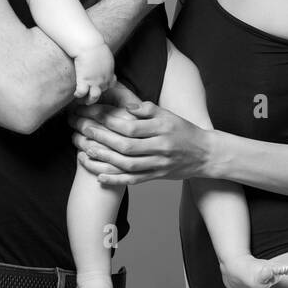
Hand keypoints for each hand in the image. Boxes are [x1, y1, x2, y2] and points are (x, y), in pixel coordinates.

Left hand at [67, 82, 214, 184]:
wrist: (205, 154)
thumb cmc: (183, 131)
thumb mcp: (169, 115)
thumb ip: (148, 109)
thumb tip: (127, 107)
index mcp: (162, 128)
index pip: (131, 126)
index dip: (109, 121)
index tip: (92, 115)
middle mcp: (161, 147)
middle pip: (126, 145)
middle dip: (101, 138)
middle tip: (82, 130)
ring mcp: (159, 164)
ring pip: (127, 165)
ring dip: (105, 159)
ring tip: (86, 151)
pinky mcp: (157, 177)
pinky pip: (134, 180)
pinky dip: (116, 180)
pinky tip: (100, 177)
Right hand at [72, 42, 115, 103]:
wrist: (89, 45)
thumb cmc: (96, 46)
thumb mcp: (105, 55)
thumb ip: (105, 61)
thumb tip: (101, 60)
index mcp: (109, 74)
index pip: (110, 85)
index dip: (104, 86)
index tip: (97, 84)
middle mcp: (103, 80)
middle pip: (101, 92)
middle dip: (95, 94)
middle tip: (87, 96)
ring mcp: (94, 82)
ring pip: (94, 97)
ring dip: (88, 100)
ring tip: (82, 100)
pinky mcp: (84, 81)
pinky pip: (81, 93)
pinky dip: (78, 94)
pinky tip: (75, 94)